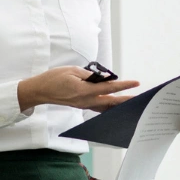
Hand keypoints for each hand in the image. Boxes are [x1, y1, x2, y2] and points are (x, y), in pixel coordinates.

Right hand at [18, 66, 139, 111]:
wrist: (40, 91)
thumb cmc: (54, 78)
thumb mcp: (72, 71)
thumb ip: (90, 75)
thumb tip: (105, 77)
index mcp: (84, 91)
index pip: (109, 87)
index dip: (123, 85)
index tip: (135, 83)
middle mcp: (86, 101)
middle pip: (111, 102)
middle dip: (126, 100)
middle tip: (139, 100)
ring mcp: (83, 105)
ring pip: (105, 107)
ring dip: (118, 105)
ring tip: (130, 103)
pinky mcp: (81, 106)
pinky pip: (98, 108)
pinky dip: (108, 107)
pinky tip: (114, 106)